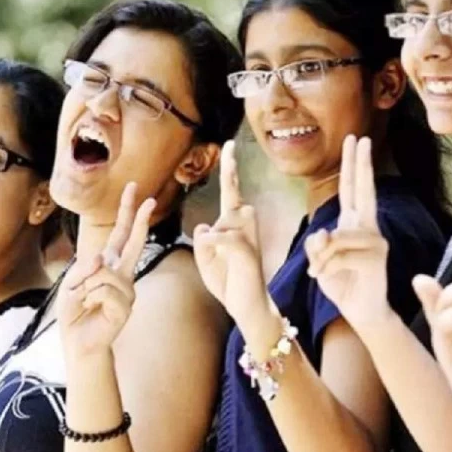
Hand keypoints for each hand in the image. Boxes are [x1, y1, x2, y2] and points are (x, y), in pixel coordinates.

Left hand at [57, 182, 155, 355]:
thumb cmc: (75, 311)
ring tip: (85, 300)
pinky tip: (92, 308)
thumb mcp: (72, 282)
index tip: (134, 189)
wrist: (77, 341)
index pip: (120, 234)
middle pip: (133, 241)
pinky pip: (103, 290)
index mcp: (109, 264)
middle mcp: (122, 274)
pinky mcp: (126, 306)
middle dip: (139, 218)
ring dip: (86, 285)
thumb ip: (85, 268)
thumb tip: (104, 259)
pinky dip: (90, 297)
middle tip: (148, 197)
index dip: (128, 212)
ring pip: (104, 272)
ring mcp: (127, 290)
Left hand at [193, 141, 270, 334]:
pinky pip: (226, 237)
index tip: (229, 144)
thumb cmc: (226, 281)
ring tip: (220, 262)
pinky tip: (213, 252)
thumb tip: (205, 227)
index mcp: (232, 225)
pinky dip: (215, 243)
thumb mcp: (205, 260)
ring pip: (226, 220)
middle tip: (229, 194)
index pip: (231, 191)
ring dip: (214, 239)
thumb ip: (202, 242)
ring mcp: (249, 237)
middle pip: (232, 200)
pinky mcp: (248, 251)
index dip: (230, 168)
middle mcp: (244, 226)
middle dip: (227, 196)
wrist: (246, 307)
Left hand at [305, 135, 392, 330]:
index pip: (352, 188)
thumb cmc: (340, 283)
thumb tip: (323, 232)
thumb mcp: (318, 260)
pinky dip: (325, 267)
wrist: (360, 312)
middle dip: (360, 163)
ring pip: (335, 236)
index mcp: (353, 223)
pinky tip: (324, 278)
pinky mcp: (376, 257)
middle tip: (360, 137)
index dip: (353, 165)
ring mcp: (375, 240)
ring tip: (317, 272)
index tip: (355, 140)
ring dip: (319, 257)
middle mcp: (368, 226)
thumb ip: (316, 243)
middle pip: (363, 189)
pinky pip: (339, 254)